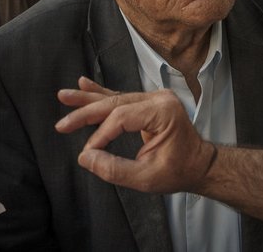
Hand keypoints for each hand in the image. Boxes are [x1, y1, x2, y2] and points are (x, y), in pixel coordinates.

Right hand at [55, 86, 215, 193]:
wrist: (200, 165)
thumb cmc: (178, 171)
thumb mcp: (146, 178)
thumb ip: (115, 169)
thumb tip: (85, 158)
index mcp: (163, 112)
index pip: (121, 117)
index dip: (100, 135)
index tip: (88, 153)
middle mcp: (158, 99)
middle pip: (114, 102)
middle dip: (85, 113)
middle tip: (62, 125)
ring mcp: (153, 98)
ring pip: (114, 97)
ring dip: (88, 100)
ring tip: (64, 96)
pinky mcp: (147, 102)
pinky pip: (120, 97)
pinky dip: (100, 94)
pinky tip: (83, 84)